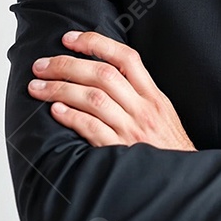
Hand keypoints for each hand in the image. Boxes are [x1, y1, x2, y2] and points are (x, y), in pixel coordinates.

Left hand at [27, 30, 196, 150]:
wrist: (182, 181)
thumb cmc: (168, 148)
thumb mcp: (162, 113)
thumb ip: (139, 94)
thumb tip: (103, 73)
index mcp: (154, 95)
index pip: (126, 57)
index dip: (96, 43)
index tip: (69, 39)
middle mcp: (144, 108)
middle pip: (103, 75)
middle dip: (67, 65)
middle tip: (41, 65)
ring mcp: (132, 130)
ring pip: (94, 98)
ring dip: (61, 90)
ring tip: (37, 87)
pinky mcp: (121, 152)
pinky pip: (92, 129)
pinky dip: (72, 117)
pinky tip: (55, 111)